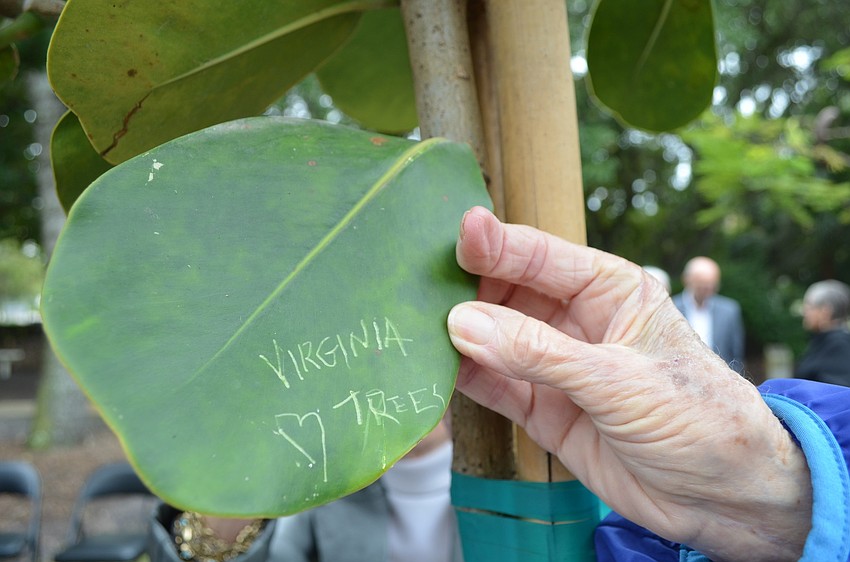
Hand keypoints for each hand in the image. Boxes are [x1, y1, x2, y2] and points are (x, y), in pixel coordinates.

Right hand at [447, 207, 810, 561]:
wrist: (722, 497)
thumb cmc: (695, 417)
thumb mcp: (618, 379)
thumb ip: (538, 353)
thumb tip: (461, 323)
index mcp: (607, 290)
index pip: (540, 256)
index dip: (495, 245)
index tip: (453, 236)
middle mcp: (574, 320)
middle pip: (505, 293)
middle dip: (464, 290)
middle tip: (415, 288)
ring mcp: (554, 365)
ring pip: (491, 339)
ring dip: (456, 335)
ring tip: (409, 327)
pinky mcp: (542, 409)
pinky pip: (493, 385)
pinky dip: (464, 378)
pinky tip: (432, 370)